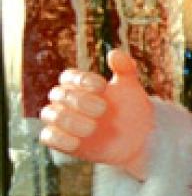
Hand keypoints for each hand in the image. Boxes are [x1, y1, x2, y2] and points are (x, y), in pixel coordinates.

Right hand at [38, 49, 153, 179]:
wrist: (139, 137)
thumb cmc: (130, 108)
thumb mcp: (131, 87)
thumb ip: (125, 68)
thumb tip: (113, 53)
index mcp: (79, 84)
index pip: (69, 76)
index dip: (83, 80)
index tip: (103, 87)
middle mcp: (67, 101)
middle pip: (58, 94)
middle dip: (79, 101)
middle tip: (102, 109)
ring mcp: (63, 122)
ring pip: (49, 115)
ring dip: (70, 121)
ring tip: (93, 127)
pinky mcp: (63, 142)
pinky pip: (48, 138)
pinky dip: (59, 139)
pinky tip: (78, 142)